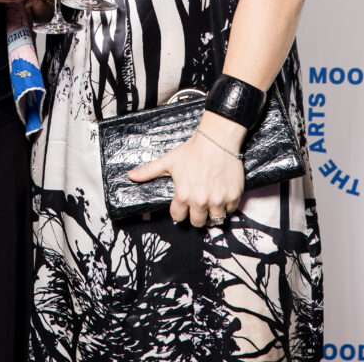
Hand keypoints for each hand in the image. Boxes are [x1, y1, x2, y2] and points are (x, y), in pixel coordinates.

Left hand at [127, 113, 245, 227]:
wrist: (217, 140)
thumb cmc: (192, 150)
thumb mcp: (169, 161)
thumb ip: (149, 171)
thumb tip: (130, 176)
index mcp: (183, 195)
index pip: (178, 216)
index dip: (179, 210)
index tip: (183, 204)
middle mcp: (201, 201)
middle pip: (197, 223)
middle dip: (196, 215)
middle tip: (198, 203)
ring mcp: (218, 200)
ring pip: (215, 220)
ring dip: (212, 213)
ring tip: (210, 201)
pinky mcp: (233, 197)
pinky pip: (230, 211)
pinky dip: (227, 206)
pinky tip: (222, 194)